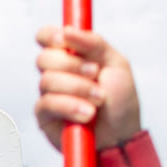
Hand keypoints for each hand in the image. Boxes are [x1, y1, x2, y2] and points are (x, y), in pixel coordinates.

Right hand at [34, 27, 139, 153]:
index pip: (47, 37)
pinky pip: (47, 103)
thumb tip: (68, 30)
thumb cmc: (120, 102)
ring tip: (99, 100)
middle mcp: (57, 74)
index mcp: (73, 56)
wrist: (121, 137)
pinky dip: (69, 106)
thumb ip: (94, 43)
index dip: (51, 35)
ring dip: (78, 88)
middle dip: (72, 65)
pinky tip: (86, 114)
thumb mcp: (117, 64)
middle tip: (95, 74)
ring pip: (47, 81)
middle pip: (45, 58)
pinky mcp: (44, 117)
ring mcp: (49, 95)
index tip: (64, 39)